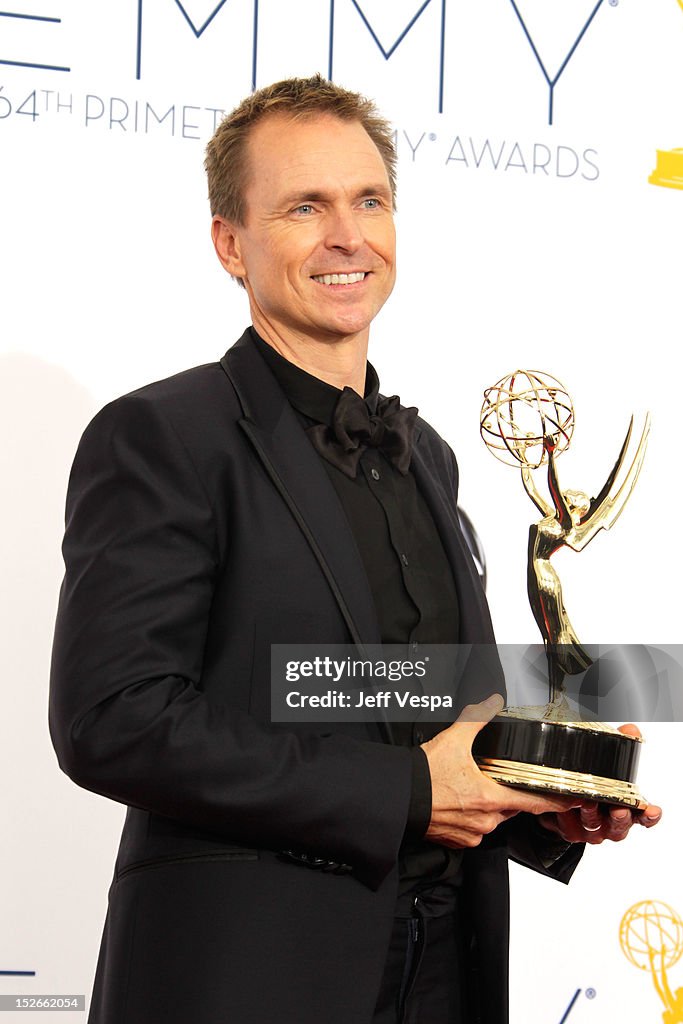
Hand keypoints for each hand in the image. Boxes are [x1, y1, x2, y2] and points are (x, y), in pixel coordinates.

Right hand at [421, 694, 582, 849]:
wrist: (400, 798)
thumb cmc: (425, 775)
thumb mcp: (454, 740)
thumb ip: (477, 720)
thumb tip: (491, 702)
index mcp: (490, 798)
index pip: (531, 803)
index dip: (552, 803)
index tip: (567, 803)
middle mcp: (485, 821)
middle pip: (509, 808)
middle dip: (506, 795)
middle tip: (494, 781)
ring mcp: (472, 833)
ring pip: (492, 820)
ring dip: (488, 807)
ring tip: (470, 789)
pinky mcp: (458, 842)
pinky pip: (474, 831)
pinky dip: (471, 818)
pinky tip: (459, 803)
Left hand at [536, 724, 662, 844]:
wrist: (561, 799)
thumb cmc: (591, 778)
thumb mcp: (606, 761)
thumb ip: (620, 744)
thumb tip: (632, 729)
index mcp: (624, 806)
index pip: (642, 815)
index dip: (649, 814)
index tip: (653, 810)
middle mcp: (610, 822)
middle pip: (620, 825)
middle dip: (621, 817)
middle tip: (619, 809)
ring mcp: (592, 828)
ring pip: (595, 826)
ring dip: (592, 816)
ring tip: (587, 802)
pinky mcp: (570, 831)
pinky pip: (569, 828)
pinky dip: (568, 819)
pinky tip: (564, 811)